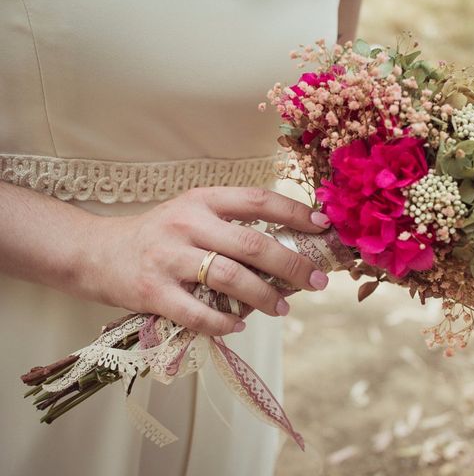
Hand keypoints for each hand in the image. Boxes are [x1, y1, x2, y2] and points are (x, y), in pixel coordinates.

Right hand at [84, 187, 330, 335]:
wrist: (97, 253)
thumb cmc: (157, 235)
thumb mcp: (191, 215)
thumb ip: (230, 224)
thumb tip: (285, 247)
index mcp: (201, 200)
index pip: (257, 200)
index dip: (295, 212)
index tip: (322, 226)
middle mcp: (187, 224)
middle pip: (252, 244)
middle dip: (292, 264)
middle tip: (316, 281)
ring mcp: (168, 258)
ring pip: (230, 278)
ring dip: (264, 297)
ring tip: (282, 308)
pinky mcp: (152, 291)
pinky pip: (198, 313)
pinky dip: (224, 322)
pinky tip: (239, 326)